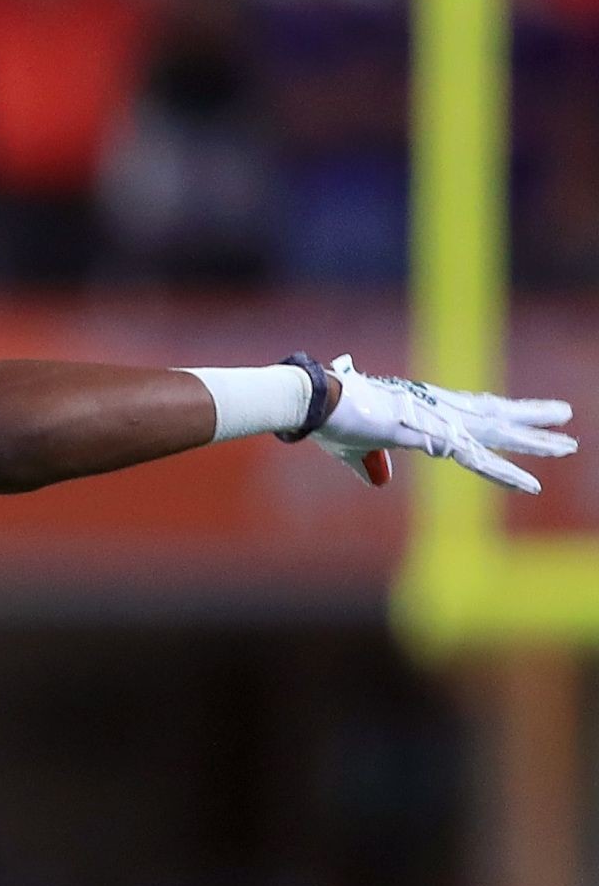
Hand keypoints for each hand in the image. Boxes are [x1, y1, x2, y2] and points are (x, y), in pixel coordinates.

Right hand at [312, 355, 573, 493]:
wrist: (315, 402)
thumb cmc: (327, 422)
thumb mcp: (352, 449)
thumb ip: (370, 463)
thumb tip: (380, 480)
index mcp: (421, 408)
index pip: (471, 410)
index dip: (499, 414)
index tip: (524, 414)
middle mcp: (437, 408)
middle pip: (494, 415)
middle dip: (531, 420)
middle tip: (566, 417)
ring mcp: (438, 420)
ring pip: (497, 433)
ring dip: (535, 442)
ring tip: (569, 446)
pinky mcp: (432, 436)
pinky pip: (479, 460)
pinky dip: (506, 474)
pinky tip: (532, 484)